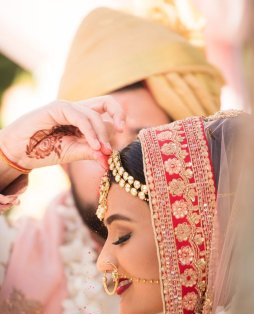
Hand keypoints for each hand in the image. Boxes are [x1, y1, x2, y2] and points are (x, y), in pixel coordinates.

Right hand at [0, 97, 124, 169]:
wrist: (19, 152)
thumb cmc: (44, 151)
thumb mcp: (73, 153)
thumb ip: (91, 152)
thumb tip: (110, 159)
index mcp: (83, 119)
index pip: (107, 113)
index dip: (117, 122)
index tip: (121, 138)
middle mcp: (77, 110)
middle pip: (106, 102)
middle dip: (119, 115)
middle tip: (121, 133)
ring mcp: (67, 107)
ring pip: (94, 114)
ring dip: (101, 134)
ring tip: (102, 151)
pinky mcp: (57, 107)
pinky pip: (80, 117)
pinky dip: (90, 132)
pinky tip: (94, 146)